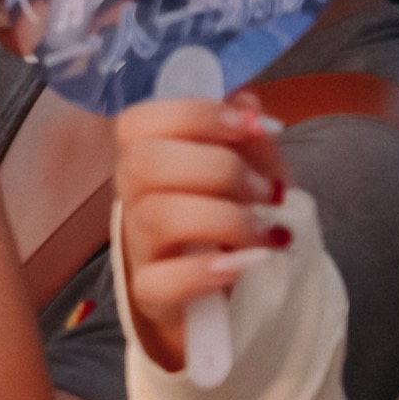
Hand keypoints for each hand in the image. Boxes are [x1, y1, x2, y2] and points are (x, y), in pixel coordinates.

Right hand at [112, 90, 286, 374]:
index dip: (193, 114)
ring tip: (266, 232)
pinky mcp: (151, 293)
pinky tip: (246, 263)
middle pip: (144, 163)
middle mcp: (132, 197)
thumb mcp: (248, 176)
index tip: (248, 125)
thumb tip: (247, 101)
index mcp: (148, 157)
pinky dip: (208, 270)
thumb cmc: (225, 224)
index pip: (138, 121)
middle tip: (263, 191)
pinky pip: (162, 280)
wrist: (217, 297)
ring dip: (226, 218)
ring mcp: (138, 246)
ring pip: (158, 216)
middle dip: (217, 168)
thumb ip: (247, 140)